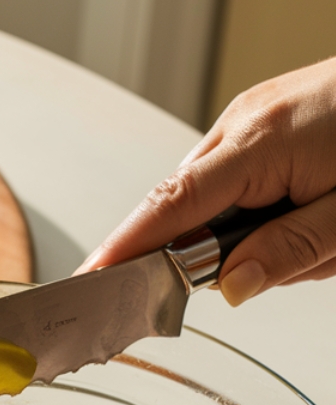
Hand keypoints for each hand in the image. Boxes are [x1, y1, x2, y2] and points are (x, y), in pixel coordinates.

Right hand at [78, 57, 335, 306]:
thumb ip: (290, 252)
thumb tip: (229, 290)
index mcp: (263, 142)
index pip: (170, 205)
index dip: (125, 248)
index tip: (90, 283)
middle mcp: (246, 122)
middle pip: (183, 205)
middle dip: (208, 250)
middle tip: (283, 263)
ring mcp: (254, 115)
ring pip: (210, 195)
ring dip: (243, 230)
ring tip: (318, 229)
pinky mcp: (266, 117)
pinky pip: (233, 176)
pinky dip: (251, 207)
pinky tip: (304, 207)